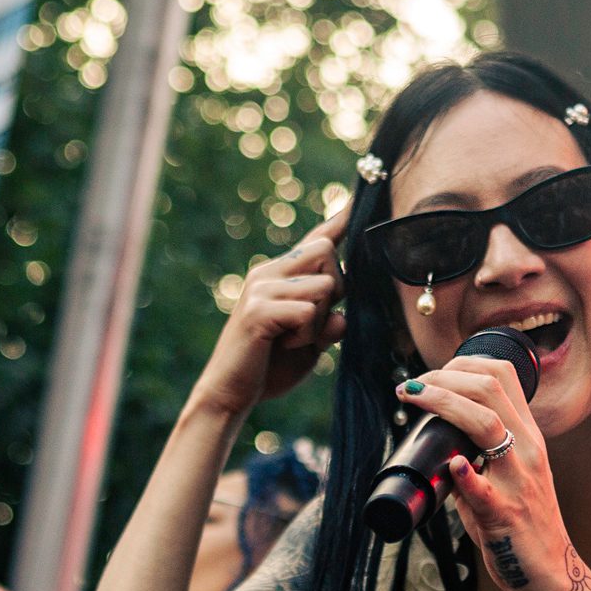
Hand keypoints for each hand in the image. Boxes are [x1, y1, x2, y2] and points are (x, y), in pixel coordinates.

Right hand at [191, 207, 347, 416]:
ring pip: (323, 286)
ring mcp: (261, 288)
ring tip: (291, 340)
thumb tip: (342, 314)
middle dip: (336, 290)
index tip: (359, 196)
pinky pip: (308, 312)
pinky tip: (282, 345)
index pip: (316, 240)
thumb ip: (327, 320)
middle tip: (312, 324)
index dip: (338, 220)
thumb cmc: (271, 366)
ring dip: (318, 322)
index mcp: (280, 275)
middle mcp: (268, 273)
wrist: (231, 394)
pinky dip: (306, 336)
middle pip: (327, 253)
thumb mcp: (310, 340)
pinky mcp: (258, 310)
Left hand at [398, 355, 573, 590]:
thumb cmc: (523, 530)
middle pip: (490, 389)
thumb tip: (441, 452)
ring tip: (411, 398)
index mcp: (529, 438)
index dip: (464, 364)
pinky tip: (452, 464)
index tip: (431, 373)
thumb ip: (478, 462)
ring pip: (487, 425)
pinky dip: (466, 474)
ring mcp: (519, 481)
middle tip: (410, 386)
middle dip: (443, 377)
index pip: (504, 376)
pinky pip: (484, 489)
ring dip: (443, 403)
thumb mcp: (508, 482)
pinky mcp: (506, 515)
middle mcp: (529, 451)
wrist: (551, 576)